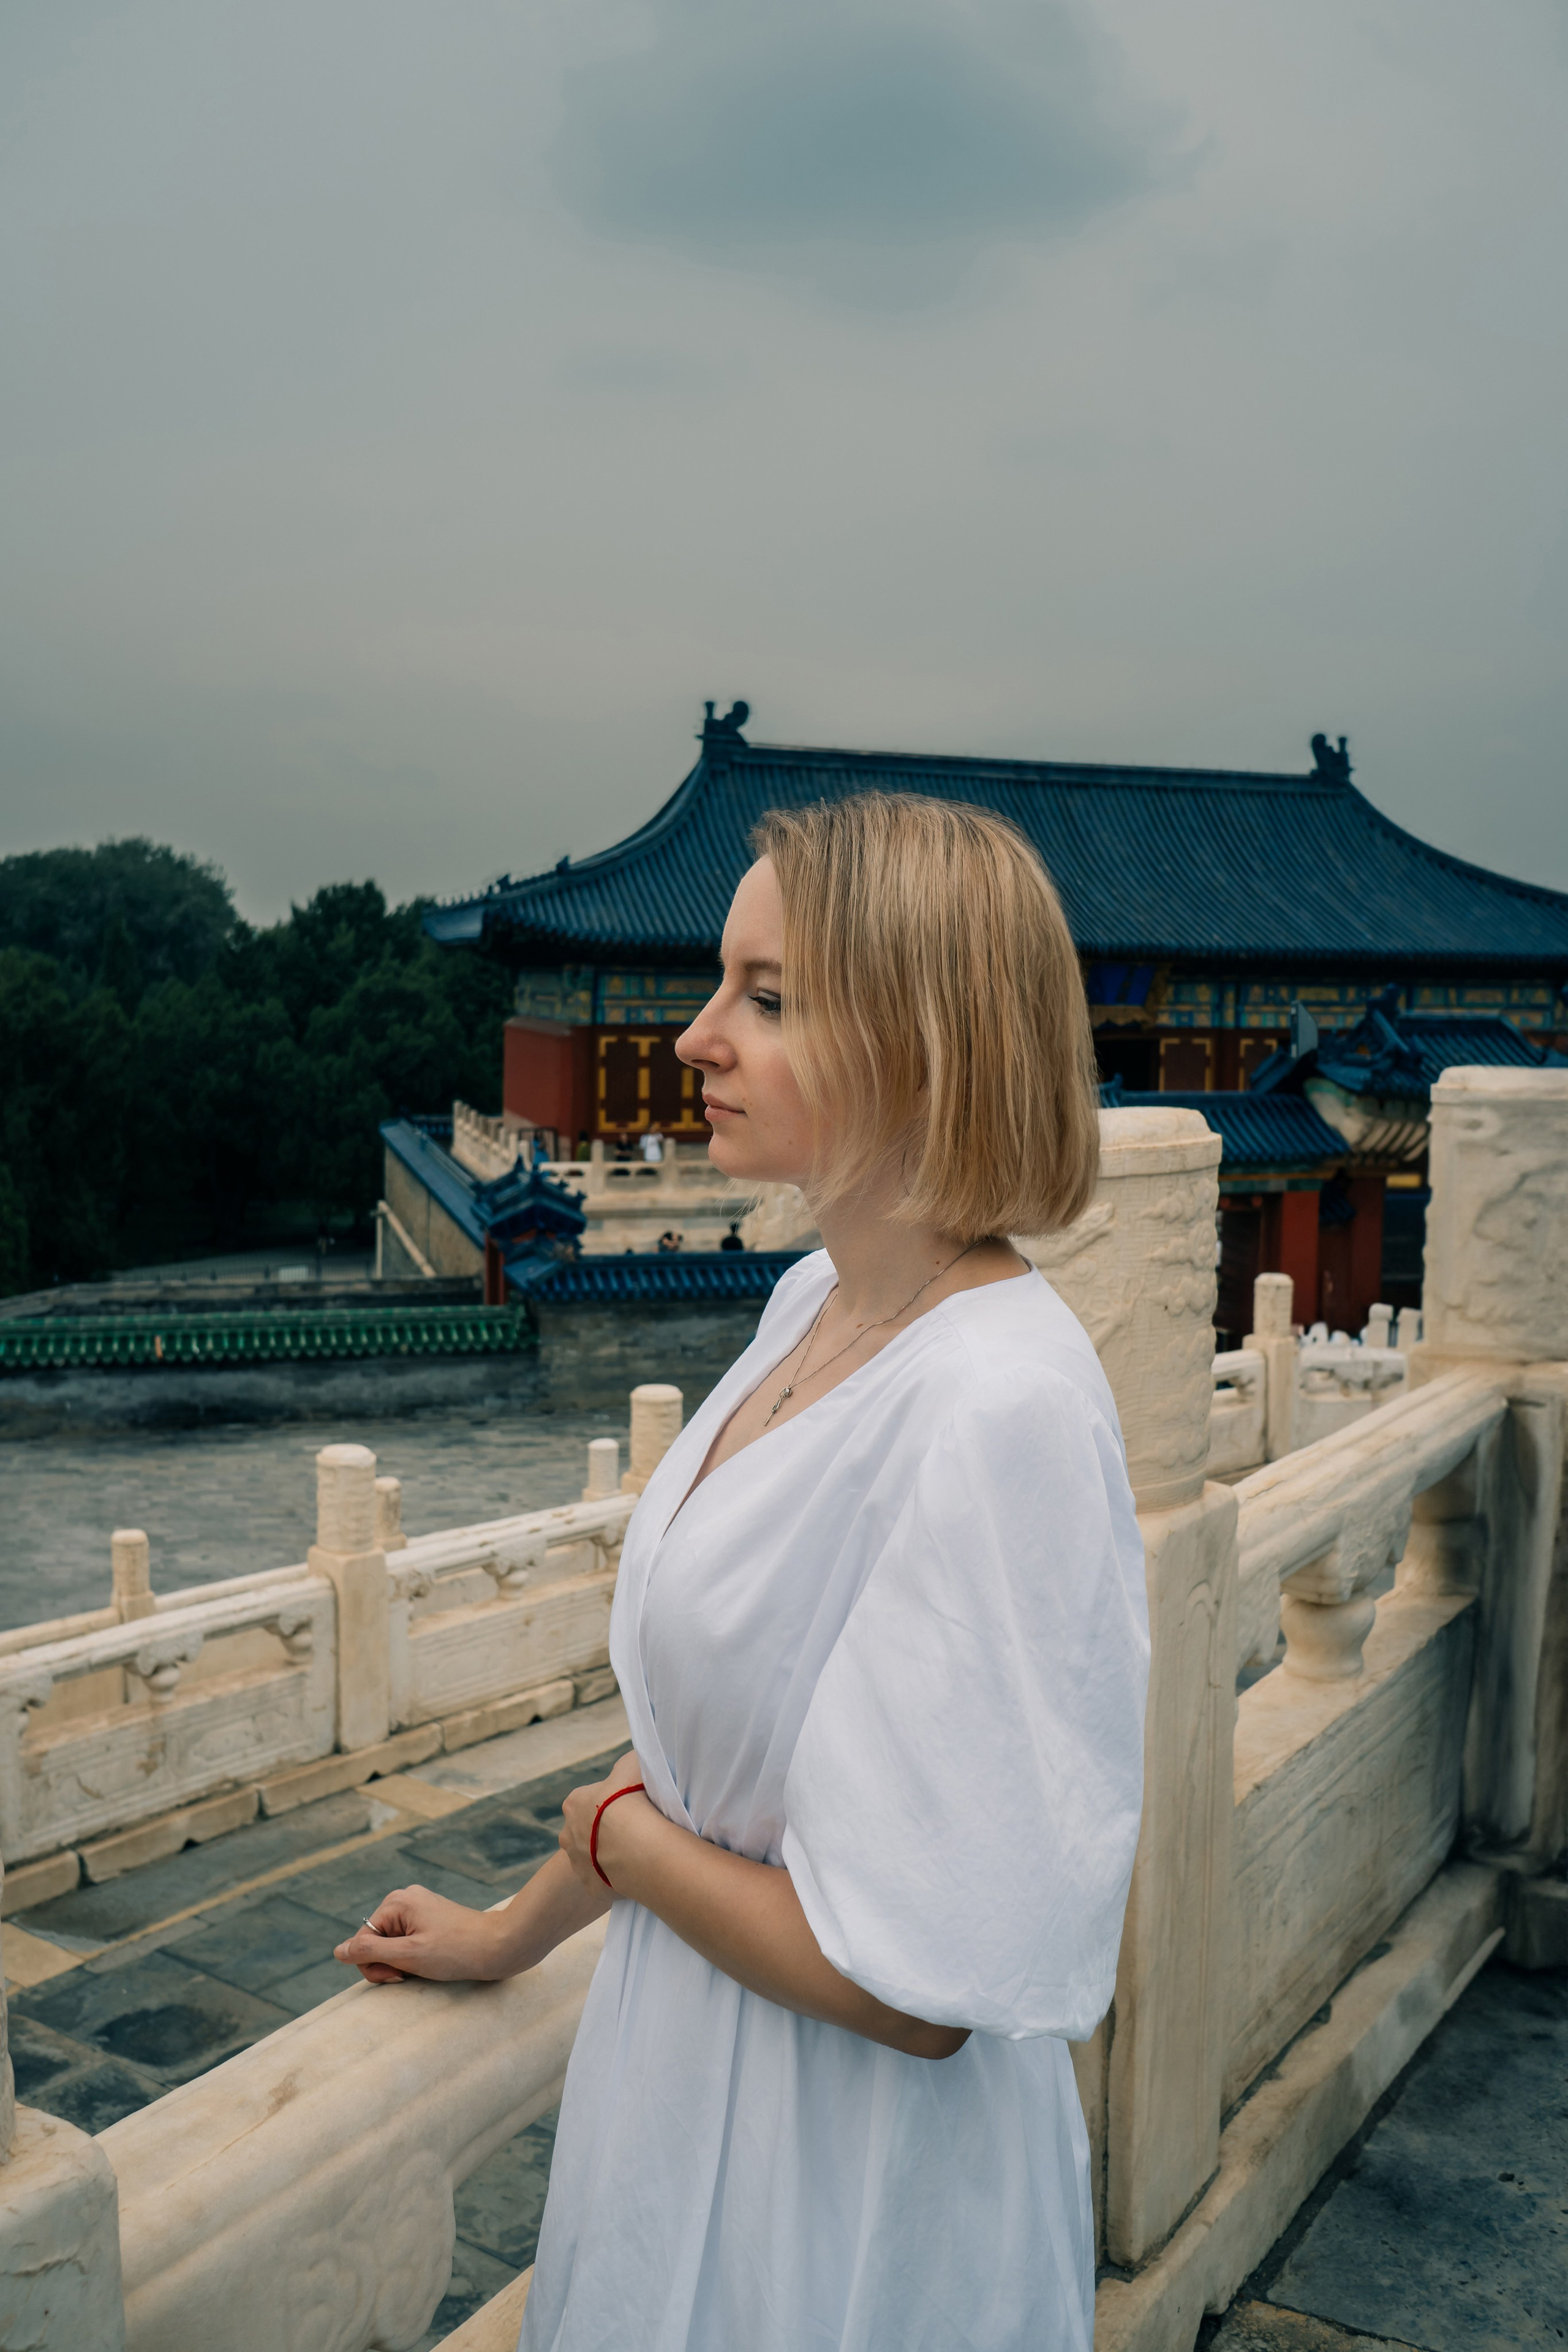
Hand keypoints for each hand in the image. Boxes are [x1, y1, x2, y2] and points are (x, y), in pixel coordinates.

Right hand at [334, 1882, 507, 1984]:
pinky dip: (413, 1957)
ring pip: (390, 1945)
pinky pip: (406, 1942)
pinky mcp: (429, 1918)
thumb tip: (338, 1951)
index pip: (362, 1942)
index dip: (374, 1966)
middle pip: (375, 1942)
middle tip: (411, 1973)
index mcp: (396, 1902)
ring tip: (425, 1966)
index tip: (399, 1976)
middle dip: (387, 1964)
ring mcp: (418, 1907)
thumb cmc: (456, 1951)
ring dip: (401, 1962)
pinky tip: (431, 1961)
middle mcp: (404, 1899)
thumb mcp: (409, 1955)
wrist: (499, 1945)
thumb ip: (370, 1953)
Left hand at [559, 1751, 656, 1892]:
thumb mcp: (631, 1764)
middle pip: (586, 1830)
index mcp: (573, 1804)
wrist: (637, 1844)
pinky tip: (633, 1870)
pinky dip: (615, 1876)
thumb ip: (625, 1765)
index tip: (628, 1806)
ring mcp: (577, 1864)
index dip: (609, 1802)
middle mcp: (567, 1834)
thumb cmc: (632, 1799)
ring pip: (592, 1857)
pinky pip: (603, 1880)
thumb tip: (628, 1766)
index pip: (588, 1800)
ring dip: (608, 1854)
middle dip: (604, 1831)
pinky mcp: (590, 1887)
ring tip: (635, 1852)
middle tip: (632, 1830)